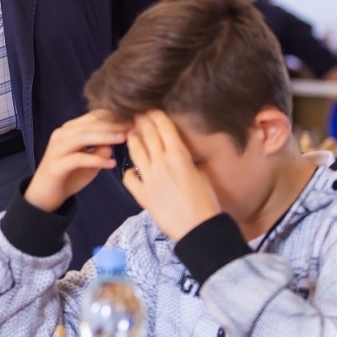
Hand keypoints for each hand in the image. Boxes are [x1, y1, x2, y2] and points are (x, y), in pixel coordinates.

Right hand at [24, 111, 130, 211]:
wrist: (44, 194)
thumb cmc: (68, 175)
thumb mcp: (89, 161)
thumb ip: (100, 149)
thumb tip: (115, 141)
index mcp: (69, 130)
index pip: (93, 117)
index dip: (113, 116)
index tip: (133, 118)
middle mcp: (61, 135)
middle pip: (89, 124)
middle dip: (113, 124)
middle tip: (133, 125)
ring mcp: (57, 149)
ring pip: (83, 137)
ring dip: (105, 136)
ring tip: (124, 138)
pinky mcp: (56, 165)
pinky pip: (78, 159)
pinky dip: (96, 159)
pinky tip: (111, 163)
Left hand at [120, 111, 221, 240]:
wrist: (200, 229)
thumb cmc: (208, 203)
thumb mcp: (201, 174)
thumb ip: (186, 162)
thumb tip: (179, 157)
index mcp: (179, 155)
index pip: (164, 127)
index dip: (156, 115)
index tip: (150, 107)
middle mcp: (161, 163)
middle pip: (147, 134)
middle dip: (141, 121)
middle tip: (136, 113)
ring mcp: (149, 178)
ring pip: (135, 151)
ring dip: (132, 139)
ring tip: (130, 133)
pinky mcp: (142, 195)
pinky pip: (129, 178)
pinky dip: (129, 171)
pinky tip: (132, 170)